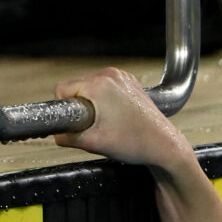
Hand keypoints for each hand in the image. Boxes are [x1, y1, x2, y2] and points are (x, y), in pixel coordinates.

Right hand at [53, 67, 190, 168]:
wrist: (165, 146)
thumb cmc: (136, 143)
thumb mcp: (93, 143)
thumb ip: (67, 137)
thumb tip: (55, 134)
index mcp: (99, 84)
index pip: (62, 89)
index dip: (63, 108)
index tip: (75, 123)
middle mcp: (111, 75)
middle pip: (77, 87)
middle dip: (80, 107)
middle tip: (97, 126)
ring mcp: (124, 77)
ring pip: (92, 88)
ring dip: (93, 104)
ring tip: (110, 123)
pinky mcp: (131, 83)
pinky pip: (107, 89)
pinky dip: (107, 101)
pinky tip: (118, 117)